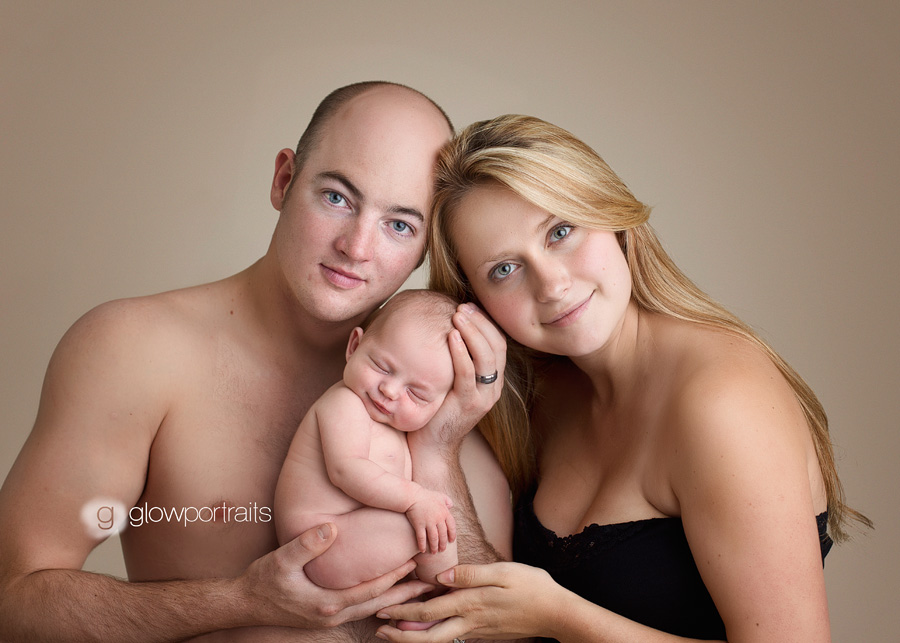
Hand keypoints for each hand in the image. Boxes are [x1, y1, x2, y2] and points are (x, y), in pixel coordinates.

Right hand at [241, 523, 431, 628]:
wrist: (243, 604)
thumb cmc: (262, 581)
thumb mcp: (281, 559)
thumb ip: (307, 544)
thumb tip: (331, 527)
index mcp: (326, 604)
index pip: (369, 591)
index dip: (392, 576)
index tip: (413, 563)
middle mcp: (332, 616)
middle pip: (378, 606)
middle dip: (405, 595)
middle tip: (431, 584)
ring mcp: (330, 619)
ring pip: (371, 610)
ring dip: (395, 599)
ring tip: (418, 588)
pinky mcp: (327, 616)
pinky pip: (360, 610)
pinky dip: (378, 601)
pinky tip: (388, 593)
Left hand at [375, 562, 561, 640]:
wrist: (557, 613)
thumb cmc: (533, 586)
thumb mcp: (504, 572)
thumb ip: (471, 574)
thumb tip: (440, 579)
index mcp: (471, 603)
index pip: (429, 612)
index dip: (402, 613)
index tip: (382, 609)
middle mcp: (470, 622)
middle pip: (428, 636)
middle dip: (400, 634)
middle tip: (378, 630)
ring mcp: (476, 631)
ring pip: (438, 640)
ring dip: (414, 637)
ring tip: (394, 632)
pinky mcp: (484, 633)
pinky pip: (452, 636)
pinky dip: (433, 634)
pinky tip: (427, 628)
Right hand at [406, 489, 456, 552]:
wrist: (412, 495)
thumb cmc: (426, 495)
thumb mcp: (440, 496)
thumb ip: (447, 500)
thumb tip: (451, 506)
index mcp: (444, 512)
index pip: (452, 526)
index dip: (452, 535)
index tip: (451, 541)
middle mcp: (438, 519)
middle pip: (443, 535)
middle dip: (443, 544)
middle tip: (442, 550)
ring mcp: (429, 522)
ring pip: (434, 538)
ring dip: (434, 547)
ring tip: (434, 552)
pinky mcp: (419, 525)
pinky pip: (422, 538)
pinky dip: (422, 545)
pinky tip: (422, 551)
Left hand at [410, 304, 506, 455]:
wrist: (431, 447)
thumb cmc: (435, 410)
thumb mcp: (448, 380)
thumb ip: (454, 358)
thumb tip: (446, 325)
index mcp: (491, 380)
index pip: (498, 343)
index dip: (486, 322)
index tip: (469, 305)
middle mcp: (492, 388)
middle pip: (497, 346)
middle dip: (480, 322)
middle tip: (463, 306)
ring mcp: (483, 397)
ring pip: (487, 357)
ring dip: (472, 332)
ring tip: (458, 315)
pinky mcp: (469, 405)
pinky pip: (469, 373)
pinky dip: (461, 352)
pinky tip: (451, 336)